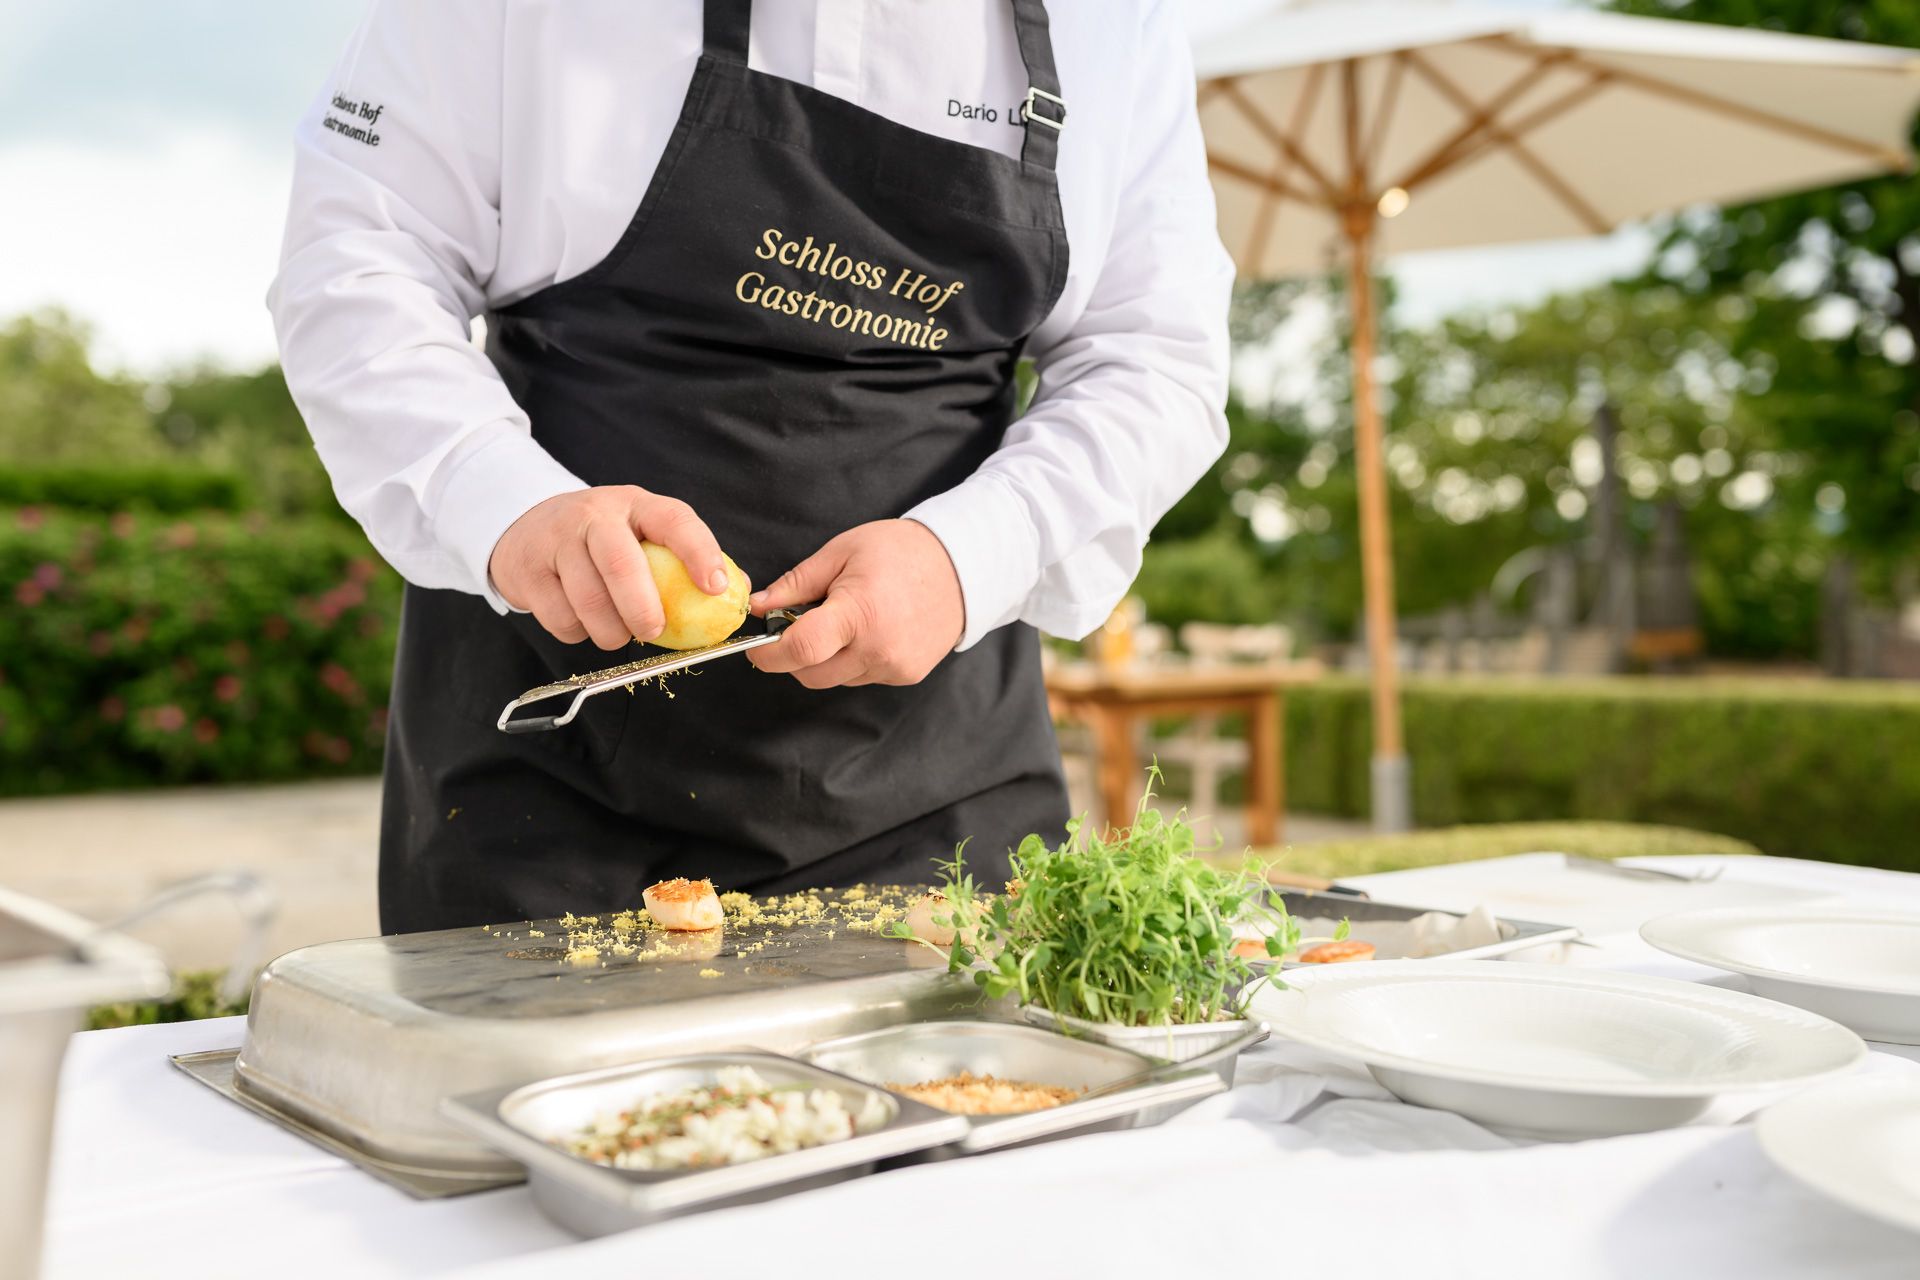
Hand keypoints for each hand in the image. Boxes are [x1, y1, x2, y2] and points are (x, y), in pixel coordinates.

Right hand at [489, 486, 729, 648]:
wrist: (526, 528)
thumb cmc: (601, 539)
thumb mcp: (642, 533)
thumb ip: (686, 558)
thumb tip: (737, 592)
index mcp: (635, 504)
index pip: (674, 520)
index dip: (699, 553)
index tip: (715, 587)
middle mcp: (594, 516)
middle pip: (622, 566)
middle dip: (644, 610)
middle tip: (654, 631)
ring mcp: (556, 541)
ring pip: (588, 601)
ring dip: (611, 631)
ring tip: (619, 631)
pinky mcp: (528, 571)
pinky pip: (561, 619)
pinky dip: (578, 633)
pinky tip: (584, 621)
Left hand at [746, 519, 963, 688]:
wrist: (963, 565)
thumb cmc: (901, 551)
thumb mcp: (841, 552)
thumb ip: (796, 583)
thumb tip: (759, 606)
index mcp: (858, 613)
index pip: (801, 650)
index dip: (769, 654)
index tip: (758, 649)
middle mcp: (878, 648)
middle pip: (811, 674)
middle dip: (794, 657)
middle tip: (799, 627)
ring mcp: (894, 666)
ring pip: (835, 679)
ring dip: (826, 659)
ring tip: (844, 622)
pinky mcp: (906, 675)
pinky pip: (862, 677)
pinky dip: (853, 661)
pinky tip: (869, 631)